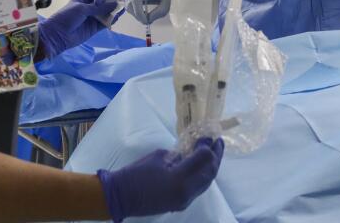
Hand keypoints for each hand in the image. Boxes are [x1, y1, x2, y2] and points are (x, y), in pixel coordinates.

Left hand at [38, 0, 116, 57]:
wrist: (58, 35)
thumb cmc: (66, 17)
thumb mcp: (82, 9)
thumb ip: (99, 8)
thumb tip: (115, 4)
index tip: (102, 0)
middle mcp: (89, 7)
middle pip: (103, 2)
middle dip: (111, 2)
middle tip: (120, 2)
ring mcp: (92, 18)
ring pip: (106, 12)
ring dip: (113, 11)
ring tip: (122, 9)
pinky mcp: (94, 28)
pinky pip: (105, 22)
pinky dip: (111, 20)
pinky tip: (116, 17)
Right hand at [97, 137, 223, 221]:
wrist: (121, 196)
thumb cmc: (136, 173)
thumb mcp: (158, 157)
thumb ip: (178, 155)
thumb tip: (189, 152)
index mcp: (179, 178)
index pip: (204, 159)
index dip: (208, 145)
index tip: (207, 135)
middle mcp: (186, 192)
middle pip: (210, 172)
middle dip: (216, 156)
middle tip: (218, 141)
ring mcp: (184, 200)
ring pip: (207, 182)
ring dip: (212, 167)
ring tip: (214, 152)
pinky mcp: (181, 204)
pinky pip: (198, 189)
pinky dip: (203, 176)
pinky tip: (202, 166)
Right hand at [127, 0, 189, 23]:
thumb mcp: (168, 3)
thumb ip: (158, 12)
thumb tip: (147, 20)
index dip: (138, 12)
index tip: (146, 21)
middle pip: (130, 2)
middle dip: (137, 14)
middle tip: (147, 21)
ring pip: (129, 4)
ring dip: (136, 13)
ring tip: (147, 18)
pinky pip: (133, 4)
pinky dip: (137, 11)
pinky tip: (145, 14)